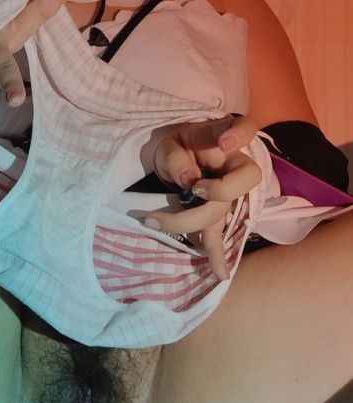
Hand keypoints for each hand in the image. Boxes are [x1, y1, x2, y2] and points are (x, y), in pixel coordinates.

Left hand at [144, 115, 260, 280]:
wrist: (178, 157)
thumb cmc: (177, 146)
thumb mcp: (168, 145)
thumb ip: (178, 159)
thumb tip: (189, 182)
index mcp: (221, 138)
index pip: (245, 128)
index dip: (239, 135)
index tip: (226, 144)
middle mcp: (233, 165)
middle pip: (245, 179)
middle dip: (220, 191)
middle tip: (193, 190)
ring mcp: (228, 192)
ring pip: (223, 210)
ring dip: (193, 221)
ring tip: (157, 221)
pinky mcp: (216, 213)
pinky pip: (218, 234)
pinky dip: (216, 254)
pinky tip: (220, 274)